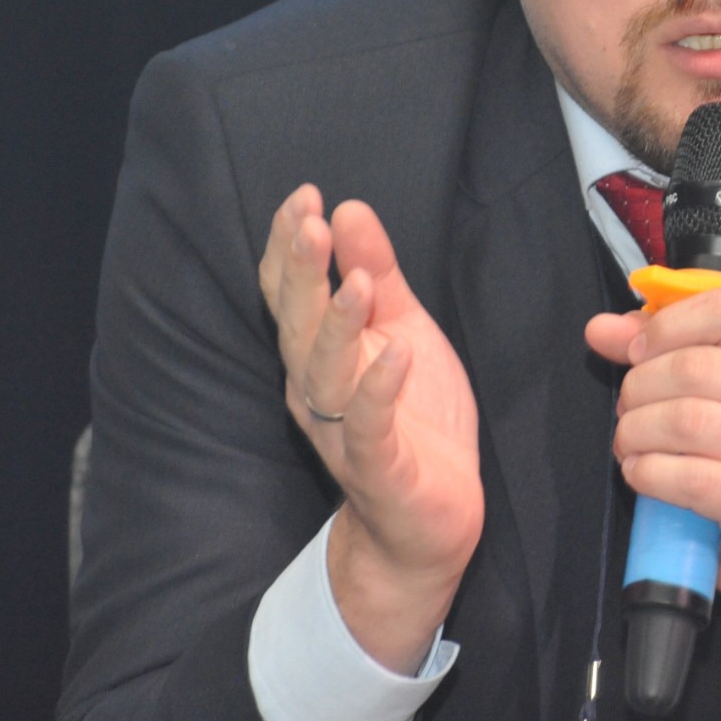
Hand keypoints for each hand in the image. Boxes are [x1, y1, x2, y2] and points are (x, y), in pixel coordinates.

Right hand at [259, 183, 483, 670]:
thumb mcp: (402, 329)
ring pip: (326, 374)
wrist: (429, 522)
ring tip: (359, 283)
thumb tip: (348, 210)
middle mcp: (317, 390)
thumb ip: (378, 272)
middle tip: (309, 220)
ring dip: (338, 326)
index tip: (303, 197)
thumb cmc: (413, 418)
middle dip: (302, 273)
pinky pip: (372, 427)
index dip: (291, 247)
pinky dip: (380, 390)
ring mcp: (344, 431)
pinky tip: (396, 354)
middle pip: (298, 326)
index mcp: (318, 354)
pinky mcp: (380, 468)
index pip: (292, 293)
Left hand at [586, 288, 720, 652]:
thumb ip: (660, 344)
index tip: (639, 351)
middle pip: (694, 368)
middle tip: (629, 407)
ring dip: (635, 431)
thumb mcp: (717, 381)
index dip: (668, 325)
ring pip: (684, 421)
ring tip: (630, 441)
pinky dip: (646, 472)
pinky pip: (685, 476)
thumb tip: (601, 329)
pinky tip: (642, 471)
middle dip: (640, 387)